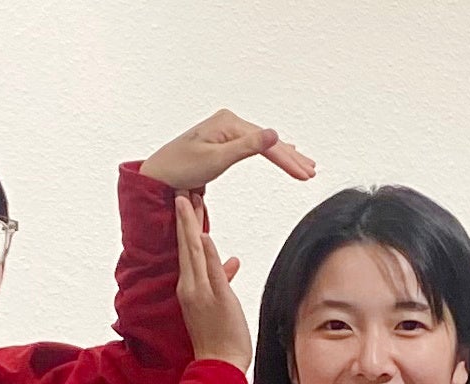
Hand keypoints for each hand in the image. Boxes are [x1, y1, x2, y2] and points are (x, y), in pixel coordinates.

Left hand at [140, 108, 316, 189]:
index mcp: (228, 123)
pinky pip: (253, 145)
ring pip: (263, 143)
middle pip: (268, 140)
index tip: (305, 175)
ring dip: (284, 155)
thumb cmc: (180, 168)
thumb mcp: (216, 159)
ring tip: (305, 165)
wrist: (157, 176)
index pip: (266, 143)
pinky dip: (270, 152)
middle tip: (312, 172)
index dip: (287, 160)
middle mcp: (228, 122)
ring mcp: (226, 130)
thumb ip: (247, 147)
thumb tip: (275, 134)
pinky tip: (281, 151)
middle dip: (291, 157)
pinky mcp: (223, 141)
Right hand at [175, 194, 250, 371]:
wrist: (220, 365)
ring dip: (191, 225)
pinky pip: (210, 271)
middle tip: (180, 191)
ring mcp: (201, 293)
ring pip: (194, 253)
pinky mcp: (216, 300)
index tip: (183, 203)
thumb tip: (230, 261)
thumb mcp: (221, 303)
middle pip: (186, 246)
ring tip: (188, 200)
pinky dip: (207, 252)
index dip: (185, 226)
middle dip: (184, 217)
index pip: (187, 250)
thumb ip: (222, 278)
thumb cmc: (220, 338)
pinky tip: (204, 234)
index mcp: (189, 288)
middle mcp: (190, 288)